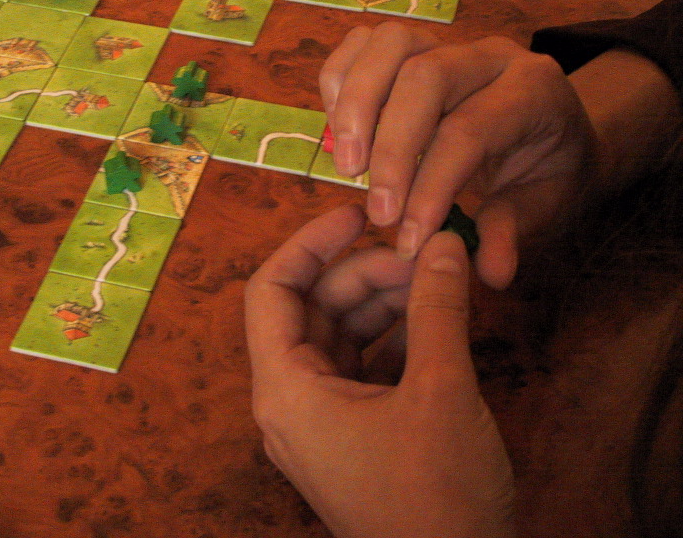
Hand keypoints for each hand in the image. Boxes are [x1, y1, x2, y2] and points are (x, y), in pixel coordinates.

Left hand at [246, 205, 516, 537]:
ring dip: (384, 304)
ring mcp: (319, 422)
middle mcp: (289, 402)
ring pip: (339, 336)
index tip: (357, 215)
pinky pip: (360, 368)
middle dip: (365, 274)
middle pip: (311, 309)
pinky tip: (434, 320)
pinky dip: (393, 340)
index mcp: (285, 389)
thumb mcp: (441, 391)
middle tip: (424, 254)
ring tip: (437, 281)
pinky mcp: (351, 436)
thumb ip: (438, 308)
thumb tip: (443, 242)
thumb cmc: (437, 497)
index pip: (270, 290)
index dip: (308, 243)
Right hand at [319, 22, 596, 287]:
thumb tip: (488, 270)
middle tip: (376, 210)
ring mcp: (447, 42)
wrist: (553, 129)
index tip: (406, 237)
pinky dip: (339, 80)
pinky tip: (338, 130)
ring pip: (390, 44)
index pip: (469, 130)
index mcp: (534, 91)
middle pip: (424, 77)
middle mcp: (490, 56)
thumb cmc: (548, 171)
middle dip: (390, 146)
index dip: (430, 185)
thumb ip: (513, 231)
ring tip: (347, 166)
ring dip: (355, 105)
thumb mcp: (545, 206)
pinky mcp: (412, 44)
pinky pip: (363, 41)